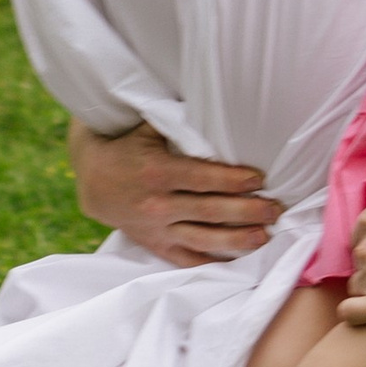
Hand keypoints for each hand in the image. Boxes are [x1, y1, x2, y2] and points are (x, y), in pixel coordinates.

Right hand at [67, 119, 280, 267]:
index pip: (204, 178)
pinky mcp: (154, 244)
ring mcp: (156, 228)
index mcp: (158, 171)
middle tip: (274, 210)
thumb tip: (216, 104)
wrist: (91, 180)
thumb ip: (179, 122)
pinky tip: (235, 262)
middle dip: (247, 211)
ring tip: (263, 237)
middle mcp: (157, 203)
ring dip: (236, 239)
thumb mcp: (148, 128)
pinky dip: (210, 262)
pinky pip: (185, 259)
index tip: (260, 180)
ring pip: (202, 238)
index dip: (234, 180)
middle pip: (210, 210)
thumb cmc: (127, 147)